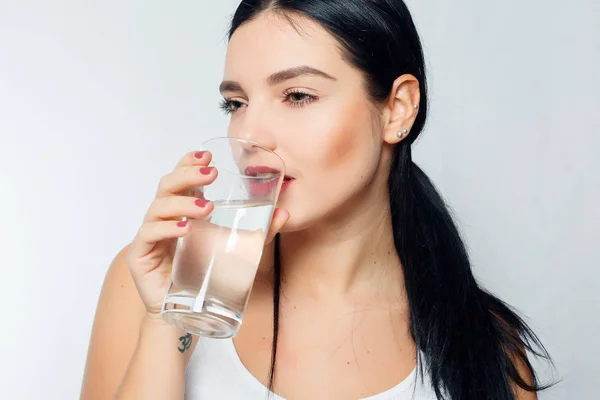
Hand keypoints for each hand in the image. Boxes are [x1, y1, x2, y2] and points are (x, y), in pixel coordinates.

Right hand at [125, 151, 289, 317]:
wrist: (184, 314)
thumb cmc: (205, 276)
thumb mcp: (236, 250)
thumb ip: (259, 233)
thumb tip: (284, 213)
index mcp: (183, 211)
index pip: (181, 178)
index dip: (189, 163)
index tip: (208, 155)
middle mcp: (164, 218)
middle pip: (167, 186)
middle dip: (188, 175)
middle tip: (211, 173)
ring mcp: (150, 235)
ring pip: (158, 208)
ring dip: (183, 204)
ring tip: (207, 209)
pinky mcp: (140, 256)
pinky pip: (148, 235)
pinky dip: (166, 229)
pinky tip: (184, 230)